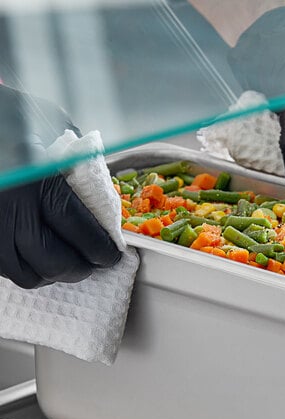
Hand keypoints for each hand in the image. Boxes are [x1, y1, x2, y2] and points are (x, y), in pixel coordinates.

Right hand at [0, 85, 120, 287]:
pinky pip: (4, 268)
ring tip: (67, 262)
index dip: (99, 249)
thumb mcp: (52, 125)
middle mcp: (7, 203)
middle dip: (80, 268)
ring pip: (25, 272)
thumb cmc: (9, 115)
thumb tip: (103, 201)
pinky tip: (37, 256)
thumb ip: (79, 161)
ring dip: (52, 274)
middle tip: (93, 263)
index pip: (77, 229)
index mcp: (33, 177)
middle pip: (51, 259)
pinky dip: (26, 269)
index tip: (111, 254)